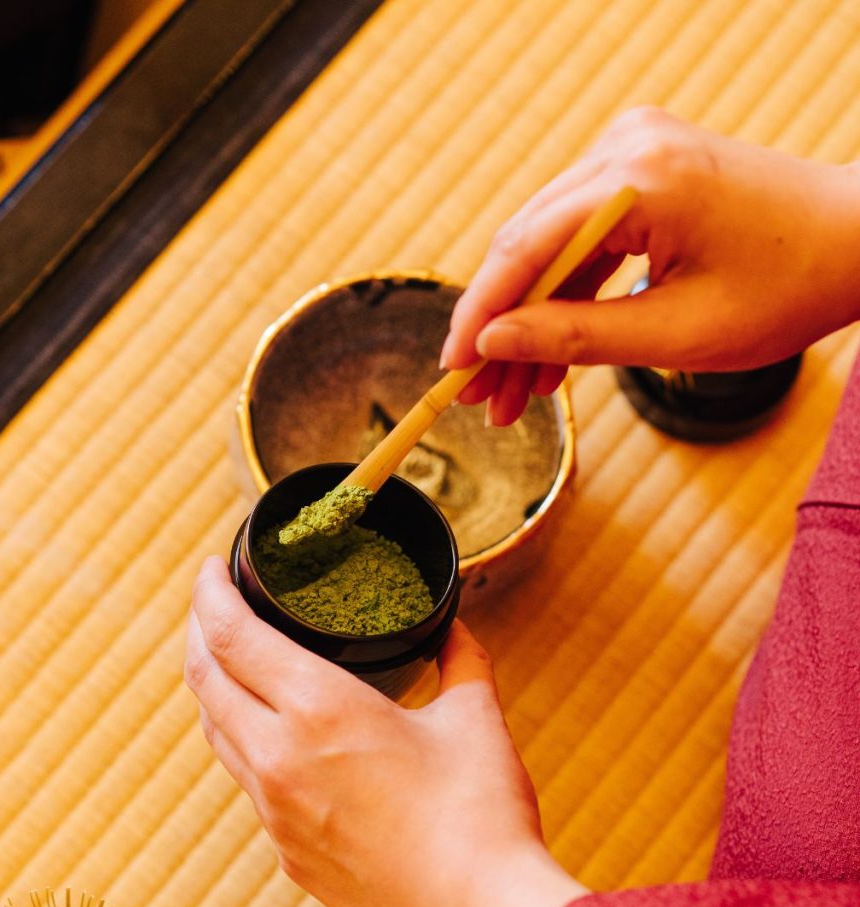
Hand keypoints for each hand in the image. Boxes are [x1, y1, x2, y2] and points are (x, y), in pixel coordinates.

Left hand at [185, 556, 584, 906]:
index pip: (232, 635)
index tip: (210, 568)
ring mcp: (275, 811)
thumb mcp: (473, 715)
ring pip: (215, 731)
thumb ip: (459, 657)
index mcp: (319, 710)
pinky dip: (239, 737)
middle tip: (212, 600)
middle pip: (205, 677)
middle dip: (199, 629)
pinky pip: (244, 779)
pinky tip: (268, 731)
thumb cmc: (480, 814)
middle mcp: (278, 757)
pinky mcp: (286, 851)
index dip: (210, 593)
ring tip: (229, 657)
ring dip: (212, 684)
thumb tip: (452, 626)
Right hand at [441, 106, 859, 424]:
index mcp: (642, 178)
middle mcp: (626, 146)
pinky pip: (577, 239)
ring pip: (546, 248)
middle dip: (499, 330)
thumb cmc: (788, 287)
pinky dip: (562, 298)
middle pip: (526, 247)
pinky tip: (547, 360)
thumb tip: (491, 343)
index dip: (478, 316)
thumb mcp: (678, 333)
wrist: (858, 240)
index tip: (450, 371)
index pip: (525, 249)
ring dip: (528, 322)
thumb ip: (575, 337)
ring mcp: (630, 151)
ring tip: (511, 397)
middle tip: (477, 397)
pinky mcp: (637, 169)